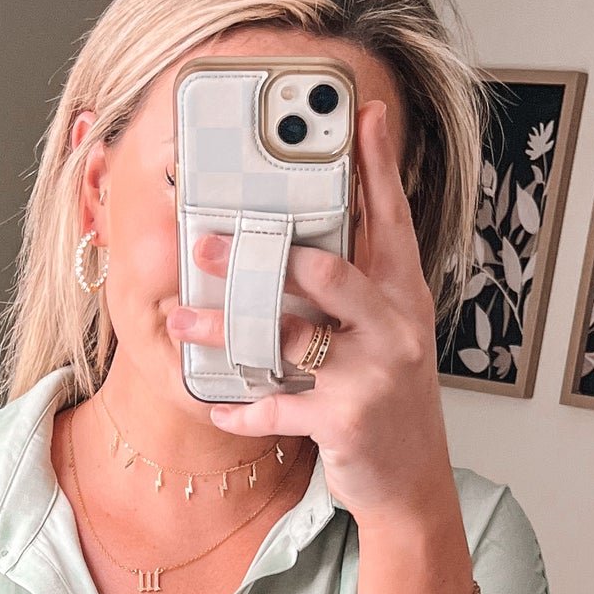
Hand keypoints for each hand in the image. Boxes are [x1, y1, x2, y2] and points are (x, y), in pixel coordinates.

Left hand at [166, 100, 454, 528]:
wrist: (411, 479)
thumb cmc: (388, 398)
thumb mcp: (387, 332)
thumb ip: (356, 284)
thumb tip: (303, 239)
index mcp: (402, 294)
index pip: (392, 217)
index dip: (377, 165)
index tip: (363, 114)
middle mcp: (394, 326)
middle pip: (325, 270)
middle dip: (260, 255)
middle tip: (205, 243)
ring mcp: (371, 374)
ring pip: (286, 336)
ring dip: (226, 328)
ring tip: (182, 317)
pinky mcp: (344, 421)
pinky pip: (276, 405)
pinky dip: (240, 406)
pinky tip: (216, 401)